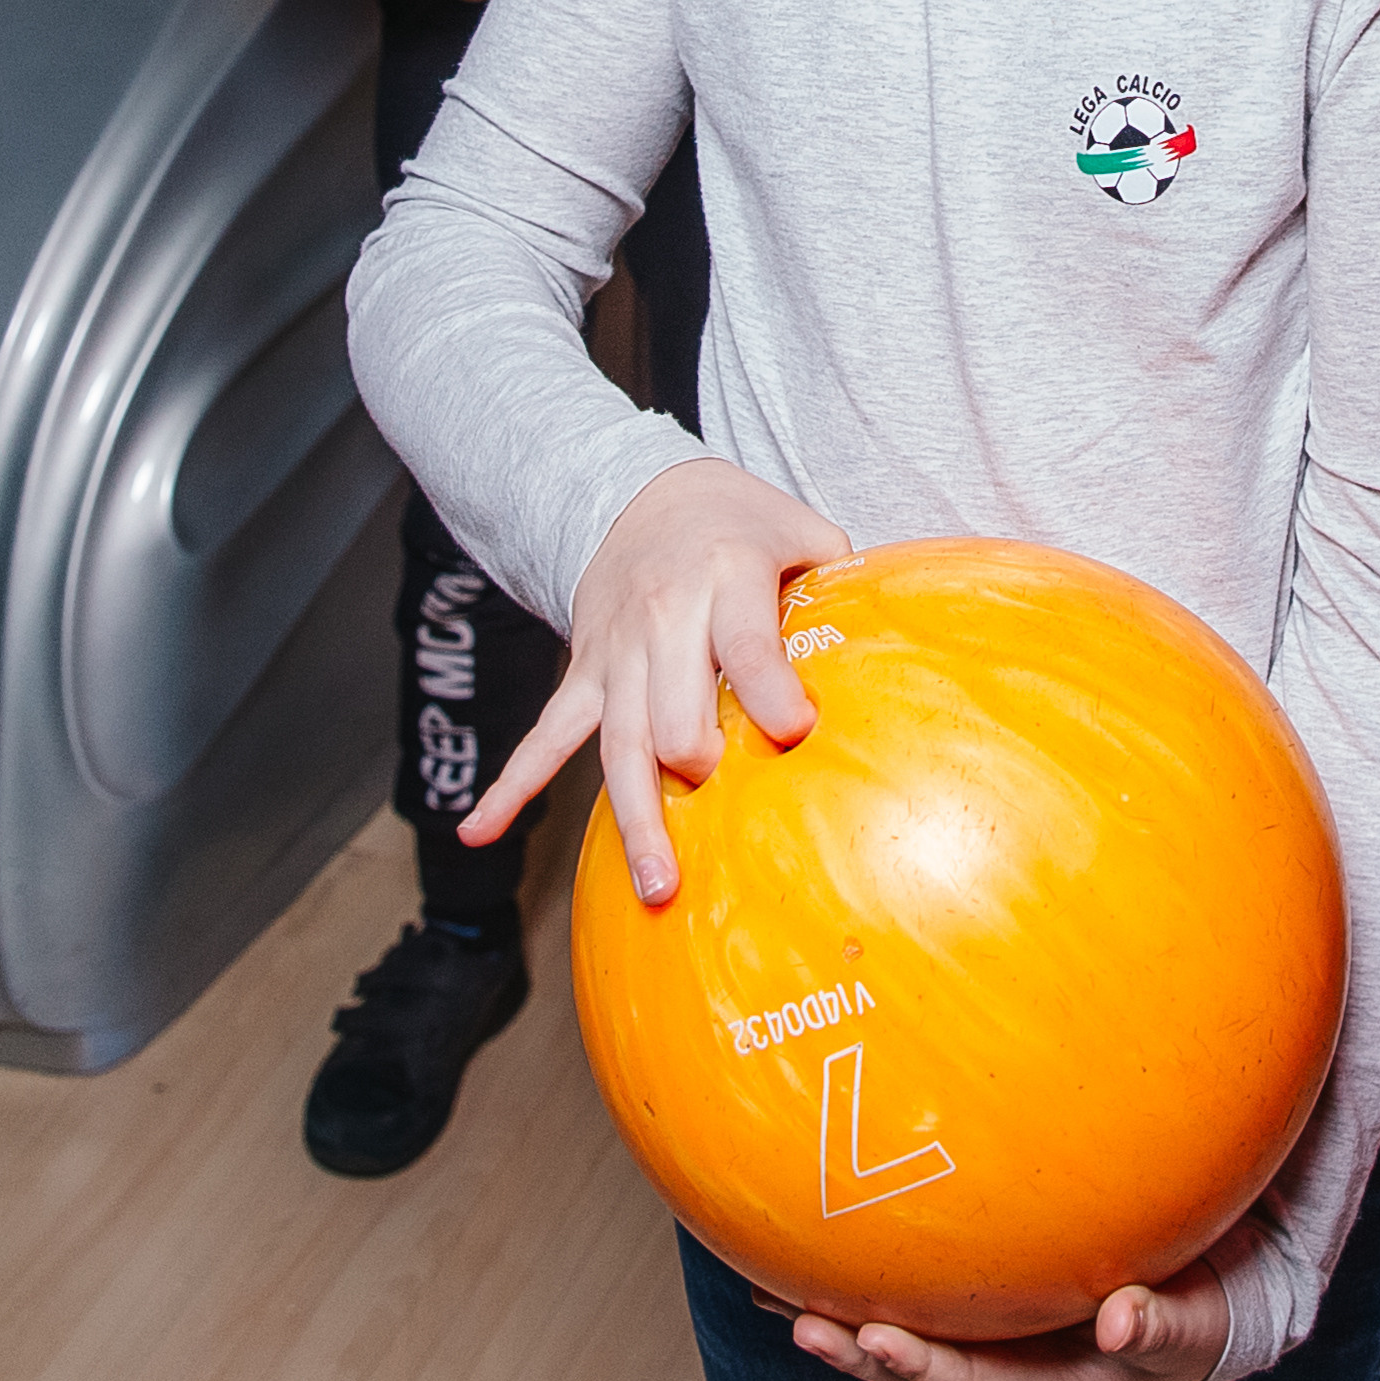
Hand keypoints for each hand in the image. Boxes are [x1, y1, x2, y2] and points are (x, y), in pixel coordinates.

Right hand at [460, 456, 850, 890]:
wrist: (639, 492)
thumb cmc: (739, 521)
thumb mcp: (797, 525)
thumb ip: (842, 579)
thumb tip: (900, 640)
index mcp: (724, 579)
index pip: (744, 646)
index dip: (769, 693)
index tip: (794, 734)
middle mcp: (663, 621)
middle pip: (671, 713)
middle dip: (698, 764)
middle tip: (726, 806)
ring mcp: (615, 655)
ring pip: (618, 746)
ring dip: (637, 819)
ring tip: (660, 889)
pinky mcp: (584, 676)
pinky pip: (544, 736)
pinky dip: (509, 785)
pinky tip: (479, 832)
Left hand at [778, 1265, 1230, 1380]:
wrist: (1212, 1295)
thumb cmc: (1201, 1313)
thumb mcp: (1192, 1325)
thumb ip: (1159, 1323)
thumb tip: (1121, 1323)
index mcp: (1049, 1377)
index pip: (972, 1380)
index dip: (922, 1366)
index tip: (875, 1338)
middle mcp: (1010, 1360)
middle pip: (921, 1365)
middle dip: (858, 1349)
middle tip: (801, 1318)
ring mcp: (998, 1328)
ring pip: (910, 1330)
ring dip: (847, 1318)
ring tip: (779, 1292)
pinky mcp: (996, 1292)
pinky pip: (928, 1284)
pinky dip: (877, 1272)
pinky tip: (825, 1246)